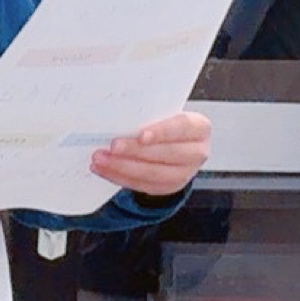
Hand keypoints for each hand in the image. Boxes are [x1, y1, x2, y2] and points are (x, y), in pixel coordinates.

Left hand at [89, 110, 210, 196]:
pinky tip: (105, 169)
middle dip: (135, 150)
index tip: (141, 135)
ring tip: (101, 159)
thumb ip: (147, 114)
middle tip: (112, 146)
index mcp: (199, 128)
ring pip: (153, 173)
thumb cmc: (164, 122)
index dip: (162, 132)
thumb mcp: (162, 113)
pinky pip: (143, 185)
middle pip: (166, 153)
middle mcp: (197, 152)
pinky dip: (120, 177)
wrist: (172, 143)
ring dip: (123, 167)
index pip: (182, 128)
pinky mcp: (169, 187)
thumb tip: (117, 116)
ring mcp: (185, 173)